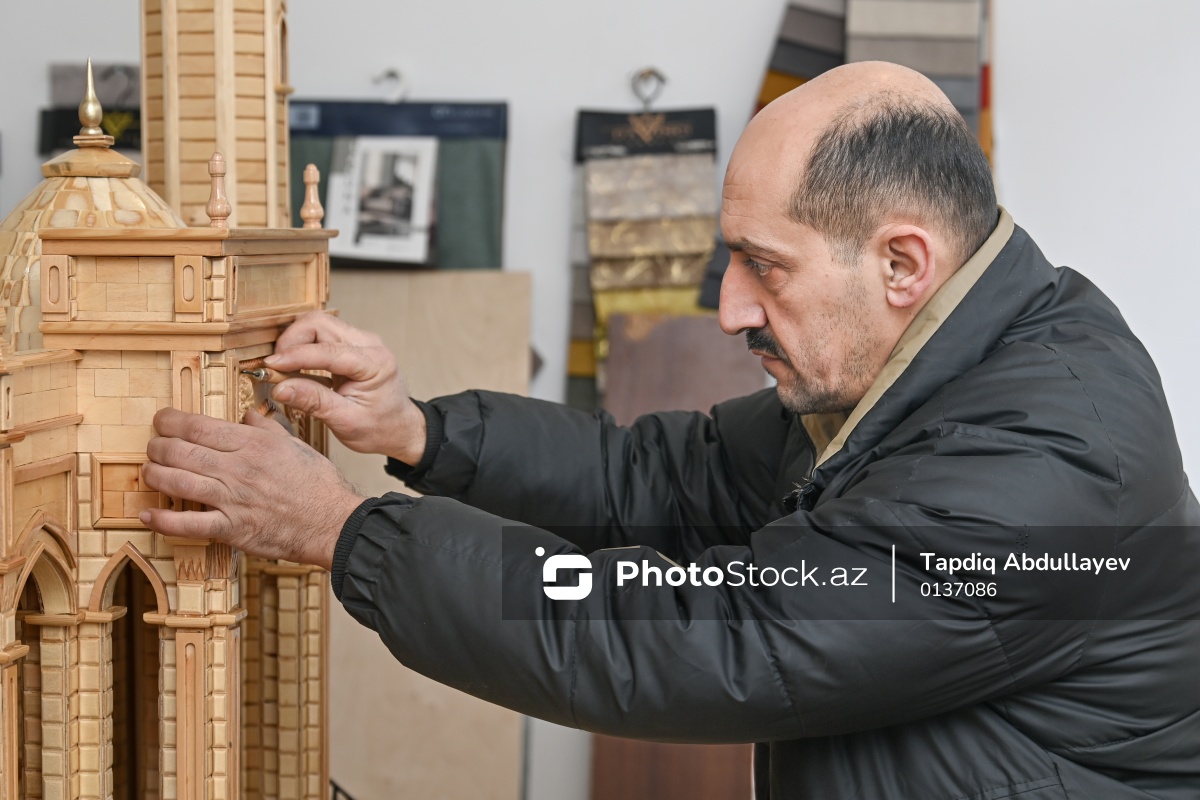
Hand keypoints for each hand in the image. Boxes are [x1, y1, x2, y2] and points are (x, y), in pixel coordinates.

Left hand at [140, 408, 365, 569]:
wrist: (333, 522)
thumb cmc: (319, 486)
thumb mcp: (296, 445)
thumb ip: (267, 428)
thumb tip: (248, 414)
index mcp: (253, 444)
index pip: (199, 426)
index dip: (171, 421)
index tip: (161, 419)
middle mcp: (238, 468)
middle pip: (181, 451)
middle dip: (158, 446)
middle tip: (153, 445)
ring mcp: (232, 499)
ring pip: (178, 482)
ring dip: (155, 475)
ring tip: (148, 471)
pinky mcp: (231, 528)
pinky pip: (189, 524)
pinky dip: (164, 520)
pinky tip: (149, 514)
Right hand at [266, 310, 426, 464]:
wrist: (399, 428)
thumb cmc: (380, 427)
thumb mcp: (346, 421)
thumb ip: (313, 402)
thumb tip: (280, 388)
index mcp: (374, 364)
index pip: (328, 350)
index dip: (295, 356)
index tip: (270, 366)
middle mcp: (369, 345)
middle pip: (320, 324)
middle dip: (292, 341)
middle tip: (276, 367)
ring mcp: (361, 341)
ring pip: (318, 325)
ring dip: (296, 342)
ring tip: (284, 369)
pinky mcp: (351, 345)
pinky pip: (322, 335)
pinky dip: (304, 347)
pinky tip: (296, 368)